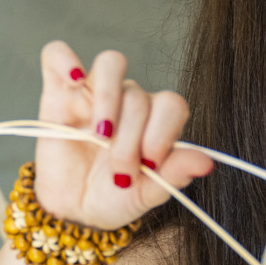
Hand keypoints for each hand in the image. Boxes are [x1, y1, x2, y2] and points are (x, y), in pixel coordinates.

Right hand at [30, 40, 211, 231]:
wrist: (72, 209)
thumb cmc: (112, 197)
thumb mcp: (145, 194)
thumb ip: (174, 175)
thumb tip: (207, 162)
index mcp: (156, 121)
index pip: (171, 104)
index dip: (163, 132)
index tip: (150, 164)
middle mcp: (128, 100)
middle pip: (137, 95)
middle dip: (129, 139)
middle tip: (118, 171)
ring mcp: (93, 92)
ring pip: (111, 63)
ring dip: (108, 98)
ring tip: (101, 135)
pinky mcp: (58, 91)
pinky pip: (58, 55)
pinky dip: (64, 59)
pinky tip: (74, 78)